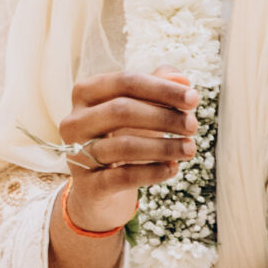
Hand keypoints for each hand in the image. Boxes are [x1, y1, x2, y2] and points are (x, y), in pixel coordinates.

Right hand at [61, 69, 196, 233]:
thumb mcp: (140, 108)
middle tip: (193, 126)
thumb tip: (182, 80)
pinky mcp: (87, 185)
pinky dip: (153, 172)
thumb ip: (159, 88)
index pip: (125, 82)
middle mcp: (74, 121)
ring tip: (189, 149)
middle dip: (164, 117)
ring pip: (124, 146)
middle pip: (121, 110)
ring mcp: (76, 153)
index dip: (162, 89)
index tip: (193, 99)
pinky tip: (173, 168)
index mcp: (85, 92)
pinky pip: (124, 177)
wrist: (100, 187)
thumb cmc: (122, 137)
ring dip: (163, 147)